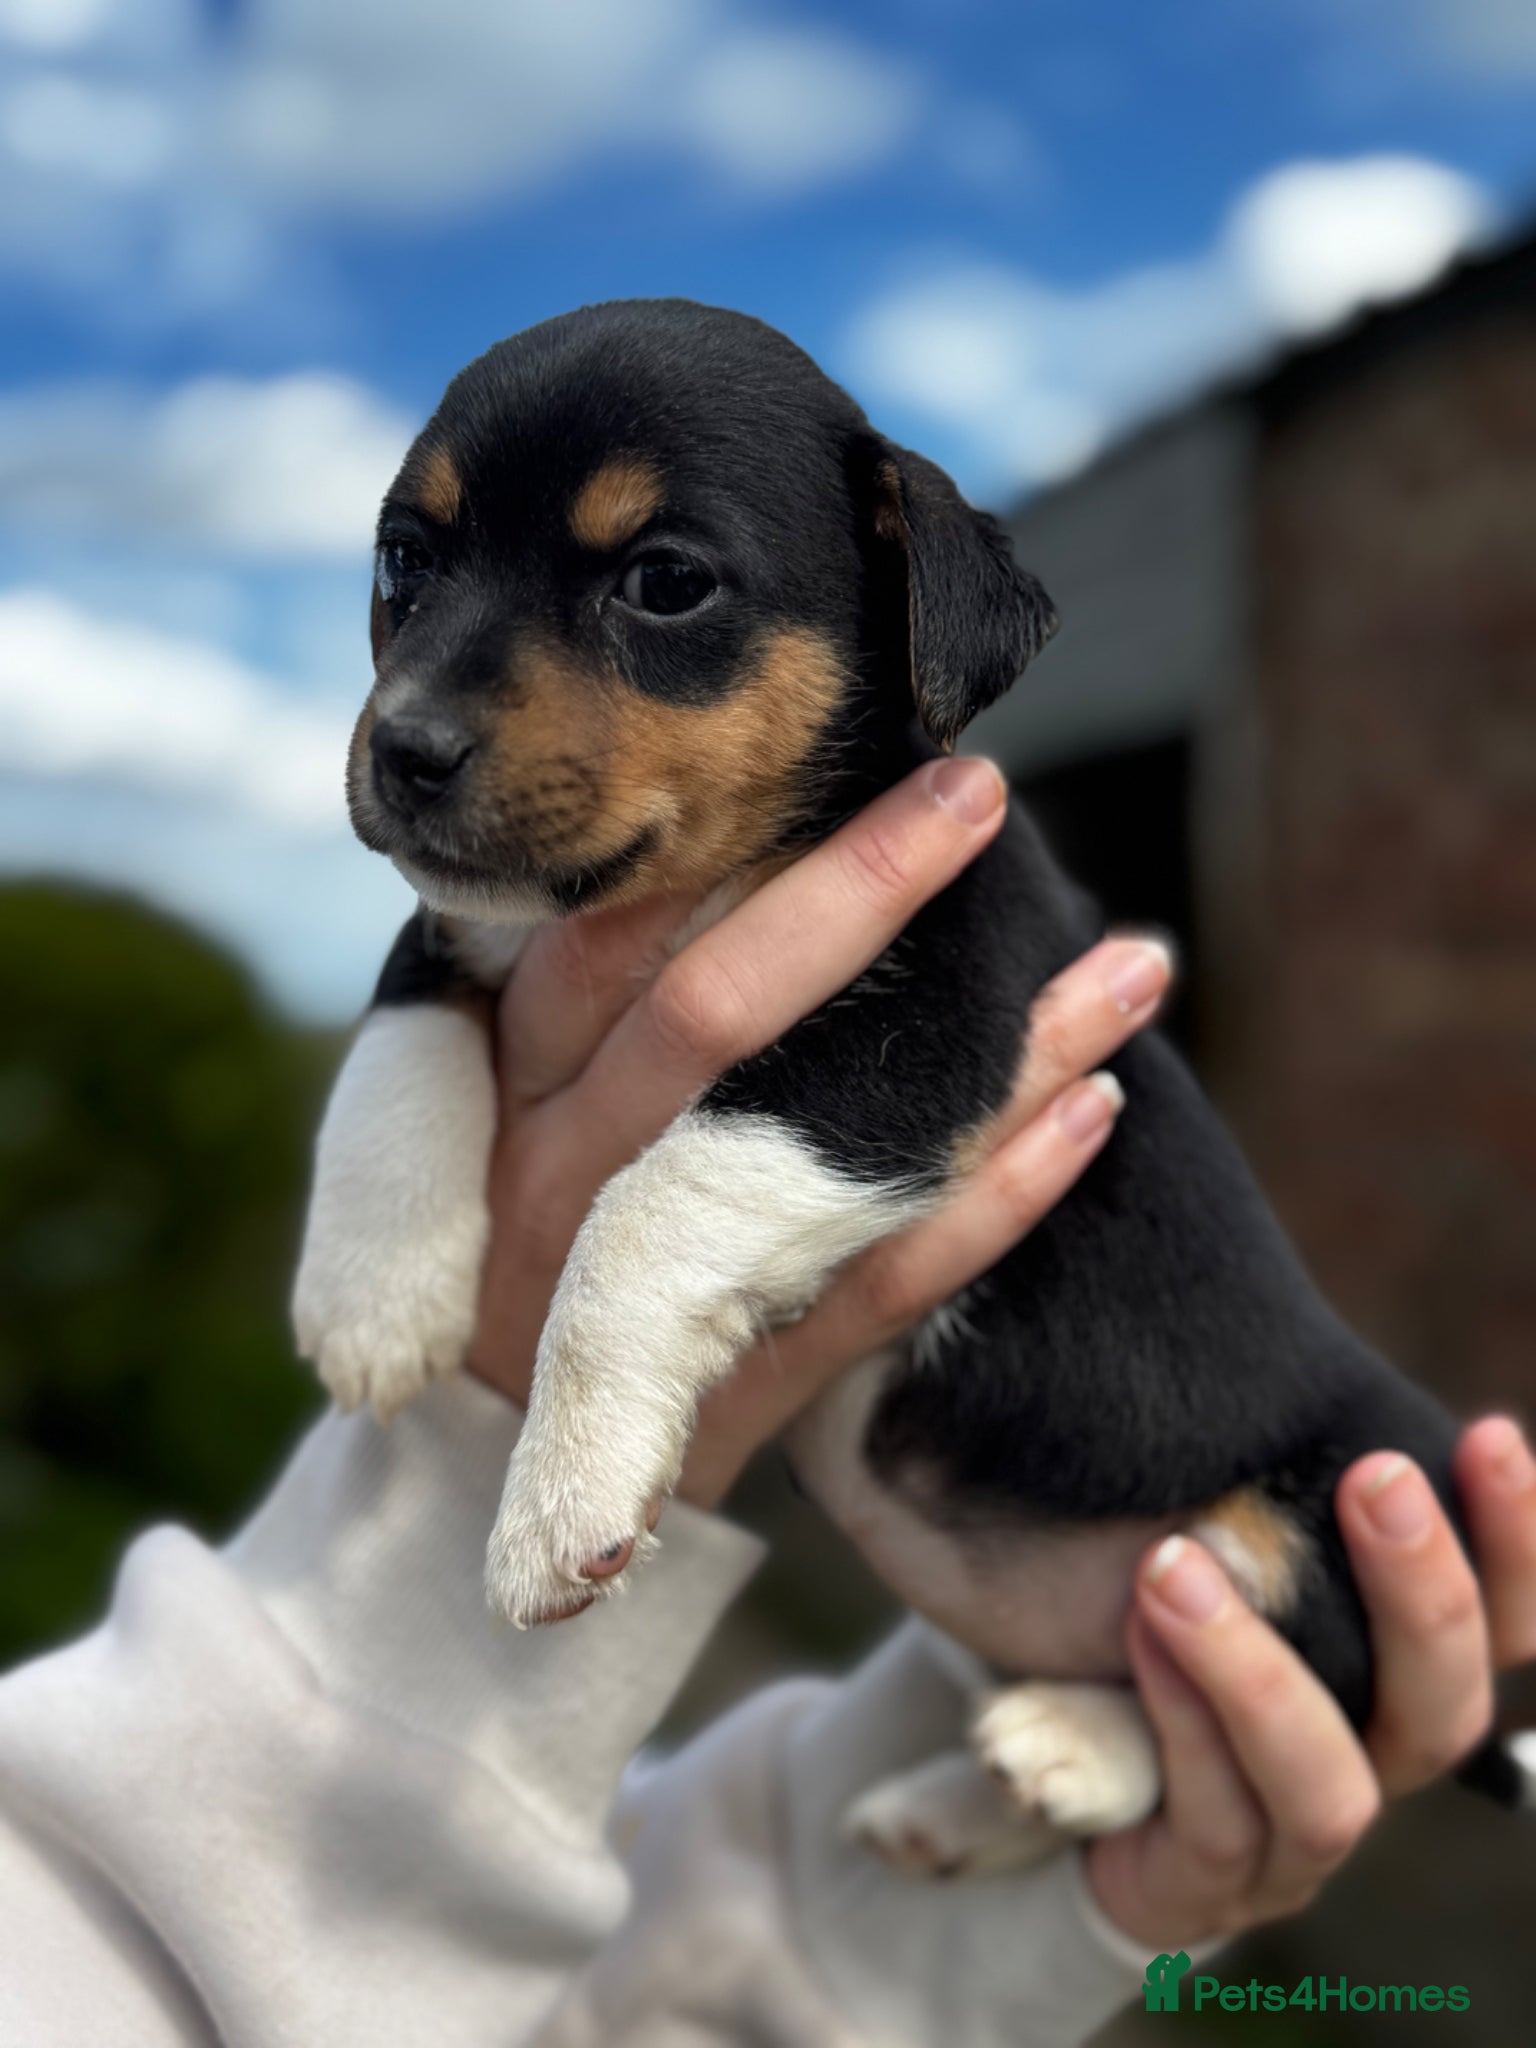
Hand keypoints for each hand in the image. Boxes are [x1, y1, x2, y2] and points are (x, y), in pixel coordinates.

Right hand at [467, 752, 1167, 1516]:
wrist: (478, 1478)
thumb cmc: (513, 1247)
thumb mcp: (509, 1116)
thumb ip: (594, 1010)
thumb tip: (731, 847)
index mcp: (510, 1087)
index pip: (610, 934)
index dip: (734, 840)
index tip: (855, 746)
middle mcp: (567, 1172)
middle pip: (710, 1007)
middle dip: (857, 890)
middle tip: (983, 790)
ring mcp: (640, 1283)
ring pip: (815, 1144)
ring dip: (992, 1052)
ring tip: (1135, 956)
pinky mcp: (726, 1386)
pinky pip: (874, 1287)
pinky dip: (989, 1204)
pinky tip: (1092, 1114)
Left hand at [1085, 1418, 1535, 1946]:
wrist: (1053, 1757)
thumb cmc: (1154, 1612)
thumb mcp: (1216, 1529)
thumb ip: (1266, 1471)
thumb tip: (1267, 1343)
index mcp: (1399, 1671)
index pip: (1504, 1620)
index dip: (1517, 1541)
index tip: (1490, 1435)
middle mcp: (1369, 1757)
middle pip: (1446, 1704)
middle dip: (1421, 1592)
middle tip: (1374, 1478)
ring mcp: (1293, 1836)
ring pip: (1331, 1782)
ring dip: (1258, 1670)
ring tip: (1174, 1566)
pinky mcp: (1205, 1882)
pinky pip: (1214, 1816)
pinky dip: (1179, 1720)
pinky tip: (1134, 1637)